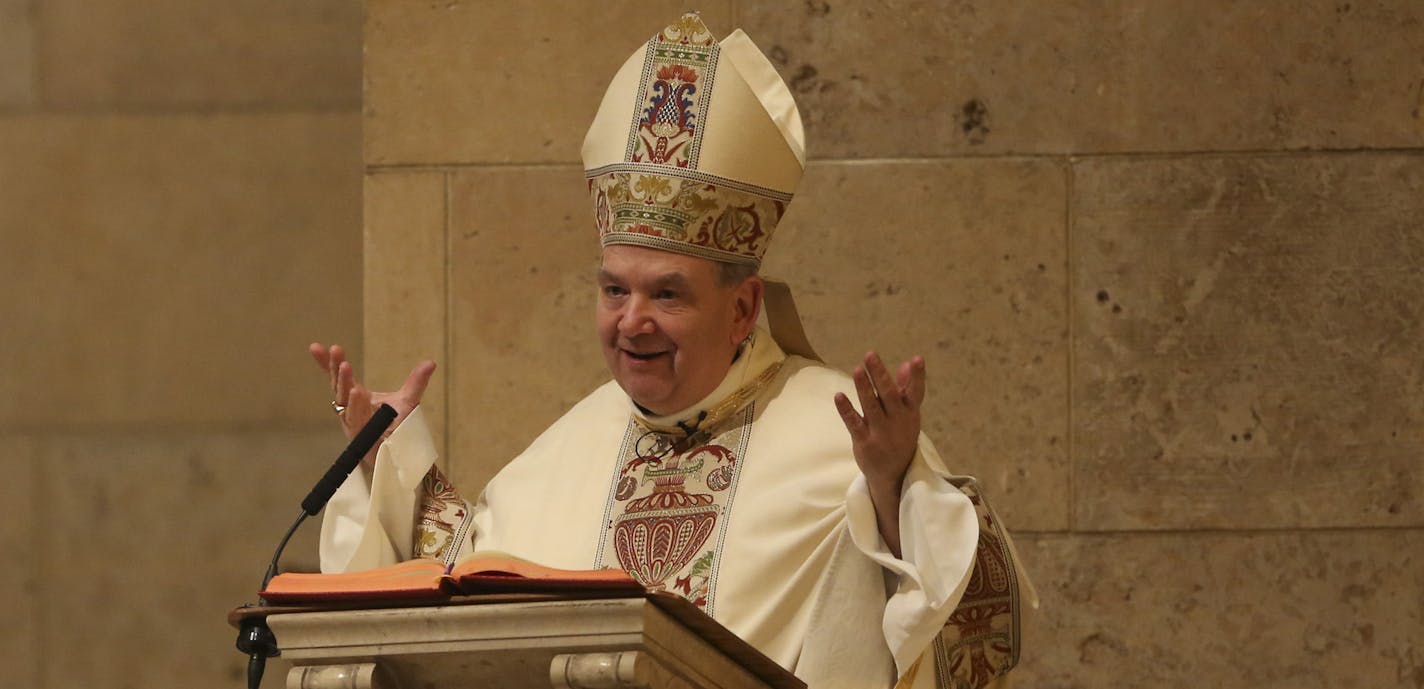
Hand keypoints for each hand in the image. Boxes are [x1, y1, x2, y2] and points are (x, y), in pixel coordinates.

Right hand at [309, 343, 436, 467]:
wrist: (402, 456)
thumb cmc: (398, 428)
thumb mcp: (407, 401)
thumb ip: (416, 382)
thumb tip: (430, 362)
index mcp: (357, 397)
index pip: (339, 377)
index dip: (327, 363)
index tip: (315, 346)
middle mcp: (350, 409)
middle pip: (339, 385)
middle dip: (336, 368)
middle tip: (336, 351)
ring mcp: (353, 423)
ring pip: (345, 402)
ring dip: (344, 384)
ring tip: (346, 366)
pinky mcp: (358, 436)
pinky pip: (355, 419)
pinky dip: (355, 405)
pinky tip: (356, 391)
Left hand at [834, 351, 925, 555]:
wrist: (894, 476)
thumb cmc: (900, 436)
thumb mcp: (907, 415)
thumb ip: (906, 389)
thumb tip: (908, 363)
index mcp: (910, 413)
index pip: (915, 392)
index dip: (917, 377)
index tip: (917, 359)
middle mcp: (897, 421)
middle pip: (889, 395)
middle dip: (880, 375)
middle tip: (870, 354)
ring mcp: (881, 433)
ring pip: (871, 407)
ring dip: (863, 388)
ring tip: (857, 369)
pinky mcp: (864, 443)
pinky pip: (854, 424)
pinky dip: (846, 410)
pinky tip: (839, 396)